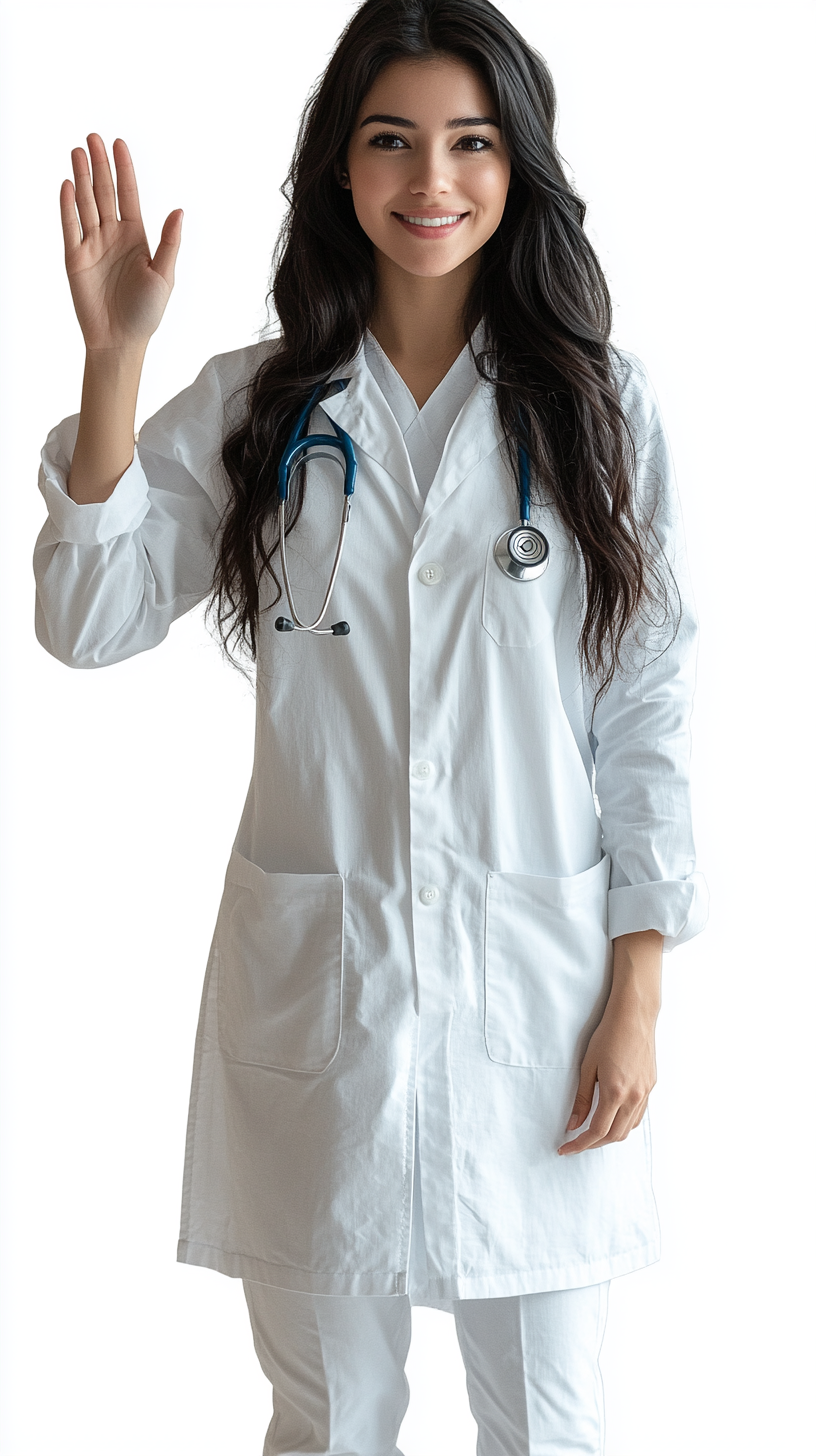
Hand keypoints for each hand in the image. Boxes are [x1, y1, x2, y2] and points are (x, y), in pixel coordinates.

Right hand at [60, 134, 181, 353]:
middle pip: (104, 192)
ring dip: (81, 177)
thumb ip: (170, 242)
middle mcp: (112, 236)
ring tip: (77, 151)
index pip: (128, 195)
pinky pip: (70, 227)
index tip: (119, 144)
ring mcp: (92, 245)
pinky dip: (67, 206)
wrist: (120, 341)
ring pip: (85, 204)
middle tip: (93, 137)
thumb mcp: (164, 276)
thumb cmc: (146, 313)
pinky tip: (67, 185)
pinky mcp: (74, 258)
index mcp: (136, 237)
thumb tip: (178, 210)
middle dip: (99, 165)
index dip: (124, 169)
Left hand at [557, 929, 661, 1155]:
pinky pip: (638, 1116)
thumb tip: (573, 1124)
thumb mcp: (588, 1066)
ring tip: (591, 1134)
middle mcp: (634, 1097)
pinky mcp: (651, 1087)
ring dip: (609, 1136)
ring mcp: (646, 1093)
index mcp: (616, 1093)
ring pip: (629, 1129)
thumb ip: (581, 1099)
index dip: (580, 1144)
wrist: (634, 1016)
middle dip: (593, 1144)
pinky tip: (612, 1119)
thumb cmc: (608, 1035)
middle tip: (575, 1143)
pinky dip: (624, 1124)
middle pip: (614, 1136)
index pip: (597, 1131)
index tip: (565, 1148)